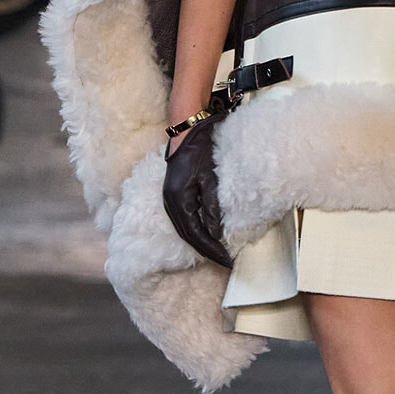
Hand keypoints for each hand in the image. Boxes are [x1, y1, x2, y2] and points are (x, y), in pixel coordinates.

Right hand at [162, 117, 232, 267]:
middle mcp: (169, 203)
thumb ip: (212, 206)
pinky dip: (194, 231)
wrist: (187, 131)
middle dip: (206, 251)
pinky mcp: (173, 195)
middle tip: (224, 262)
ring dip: (199, 243)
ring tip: (217, 253)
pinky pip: (183, 221)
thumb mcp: (210, 178)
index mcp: (178, 200)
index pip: (195, 234)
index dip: (211, 249)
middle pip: (188, 236)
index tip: (226, 260)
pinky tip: (205, 235)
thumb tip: (216, 233)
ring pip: (184, 230)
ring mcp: (168, 199)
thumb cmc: (200, 151)